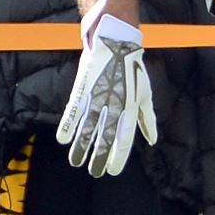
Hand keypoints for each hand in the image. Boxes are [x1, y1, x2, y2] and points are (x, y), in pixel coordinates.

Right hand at [56, 0, 157, 175]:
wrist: (116, 42)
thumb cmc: (132, 70)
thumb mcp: (144, 94)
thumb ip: (146, 118)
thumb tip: (151, 140)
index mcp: (130, 107)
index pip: (124, 138)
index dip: (117, 156)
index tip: (112, 171)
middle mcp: (114, 105)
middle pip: (105, 137)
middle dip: (99, 156)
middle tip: (94, 172)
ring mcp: (97, 97)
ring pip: (88, 127)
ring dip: (81, 146)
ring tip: (75, 161)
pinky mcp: (83, 88)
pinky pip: (73, 110)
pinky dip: (68, 125)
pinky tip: (63, 139)